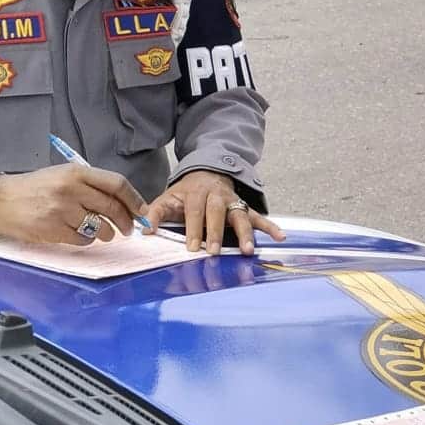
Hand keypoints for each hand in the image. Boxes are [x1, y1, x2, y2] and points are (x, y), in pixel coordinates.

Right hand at [0, 165, 143, 247]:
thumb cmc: (34, 188)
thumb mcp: (62, 175)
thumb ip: (90, 184)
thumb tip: (122, 202)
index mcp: (76, 172)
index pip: (116, 184)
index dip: (134, 199)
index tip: (142, 210)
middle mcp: (71, 189)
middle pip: (112, 207)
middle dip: (127, 221)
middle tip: (129, 228)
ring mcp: (62, 210)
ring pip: (100, 226)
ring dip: (108, 233)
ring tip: (105, 232)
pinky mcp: (53, 229)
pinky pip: (83, 239)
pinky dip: (87, 239)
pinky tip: (80, 234)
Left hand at [141, 171, 284, 255]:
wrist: (206, 173)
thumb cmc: (184, 193)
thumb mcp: (166, 198)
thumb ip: (154, 213)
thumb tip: (144, 230)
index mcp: (195, 192)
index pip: (195, 211)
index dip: (195, 229)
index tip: (193, 248)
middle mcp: (217, 195)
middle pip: (218, 212)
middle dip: (217, 232)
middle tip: (214, 251)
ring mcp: (233, 201)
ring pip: (241, 215)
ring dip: (245, 233)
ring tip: (248, 250)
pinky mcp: (244, 207)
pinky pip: (259, 216)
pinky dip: (270, 226)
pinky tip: (281, 236)